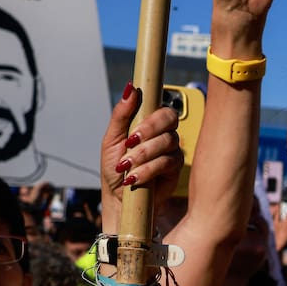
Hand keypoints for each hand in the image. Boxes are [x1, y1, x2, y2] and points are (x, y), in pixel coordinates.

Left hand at [98, 83, 182, 231]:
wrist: (118, 197)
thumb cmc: (114, 168)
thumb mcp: (111, 139)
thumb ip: (122, 114)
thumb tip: (130, 88)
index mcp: (148, 123)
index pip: (160, 108)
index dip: (151, 116)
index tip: (133, 131)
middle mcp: (163, 133)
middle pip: (170, 119)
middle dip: (149, 132)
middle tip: (130, 144)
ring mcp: (171, 150)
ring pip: (168, 142)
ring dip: (143, 154)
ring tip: (126, 166)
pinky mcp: (175, 169)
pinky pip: (168, 163)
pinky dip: (148, 170)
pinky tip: (134, 178)